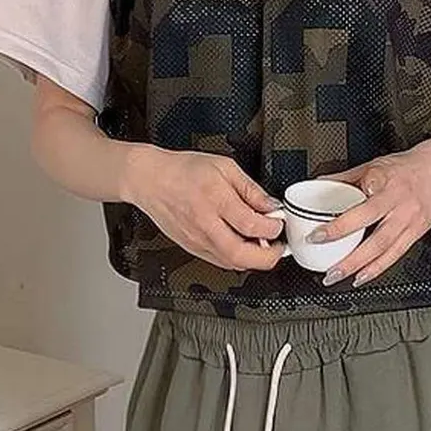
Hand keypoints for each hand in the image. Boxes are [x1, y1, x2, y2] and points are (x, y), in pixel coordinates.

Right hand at [125, 149, 285, 271]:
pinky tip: (243, 246)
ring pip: (231, 263)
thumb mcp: (224, 167)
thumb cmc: (183, 170)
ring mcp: (197, 240)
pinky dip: (237, 258)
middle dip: (268, 257)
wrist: (151, 180)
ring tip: (263, 245)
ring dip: (254, 260)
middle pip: (241, 255)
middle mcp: (205, 224)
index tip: (279, 222)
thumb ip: (250, 188)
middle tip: (279, 247)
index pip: (251, 225)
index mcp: (215, 199)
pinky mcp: (191, 248)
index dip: (273, 227)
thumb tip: (270, 205)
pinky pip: (219, 261)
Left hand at [308, 143, 430, 286]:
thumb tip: (319, 184)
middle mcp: (399, 202)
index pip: (363, 199)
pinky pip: (395, 254)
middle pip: (372, 228)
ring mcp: (409, 219)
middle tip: (323, 254)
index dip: (346, 213)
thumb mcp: (374, 164)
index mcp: (385, 181)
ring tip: (337, 274)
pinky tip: (361, 276)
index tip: (325, 225)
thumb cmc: (407, 166)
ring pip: (383, 247)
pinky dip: (376, 268)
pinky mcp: (417, 232)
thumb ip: (346, 177)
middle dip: (346, 245)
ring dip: (358, 264)